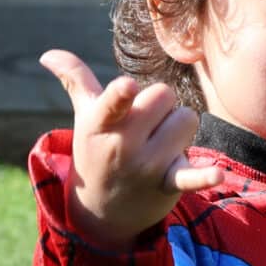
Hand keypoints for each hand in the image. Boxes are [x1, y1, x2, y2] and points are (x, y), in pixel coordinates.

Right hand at [40, 49, 220, 249]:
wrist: (103, 211)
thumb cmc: (97, 151)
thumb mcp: (86, 118)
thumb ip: (75, 81)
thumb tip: (48, 53)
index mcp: (100, 123)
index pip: (113, 102)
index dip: (122, 94)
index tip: (127, 87)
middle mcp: (122, 144)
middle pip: (165, 95)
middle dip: (161, 105)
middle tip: (147, 125)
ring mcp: (146, 165)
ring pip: (187, 119)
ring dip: (179, 128)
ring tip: (160, 144)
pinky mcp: (169, 183)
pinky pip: (192, 177)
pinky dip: (204, 177)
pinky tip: (217, 175)